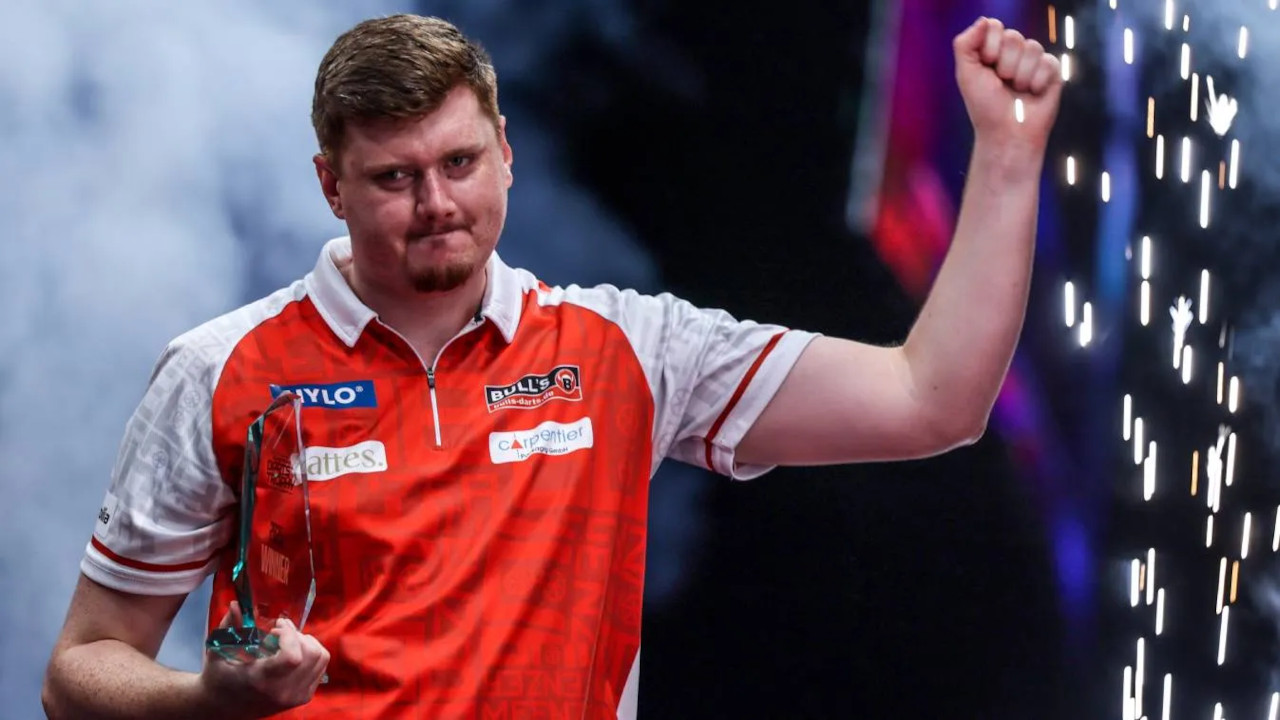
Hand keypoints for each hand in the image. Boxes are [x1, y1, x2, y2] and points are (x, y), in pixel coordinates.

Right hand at [199, 602, 330, 717]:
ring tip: (287, 641)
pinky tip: (292, 653)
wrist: (221, 709)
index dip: (289, 635)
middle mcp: (282, 691)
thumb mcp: (217, 652)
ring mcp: (295, 696)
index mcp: (260, 680)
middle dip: (297, 635)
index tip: (275, 627)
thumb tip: (236, 604)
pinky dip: (311, 653)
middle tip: (279, 631)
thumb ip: (228, 626)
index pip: (292, 657)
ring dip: (306, 642)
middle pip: (311, 654)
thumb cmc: (218, 678)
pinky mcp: (303, 697)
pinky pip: (321, 667)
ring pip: (320, 658)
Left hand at [953, 17, 1062, 149]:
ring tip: (1017, 90)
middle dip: (1004, 64)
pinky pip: (1048, 61)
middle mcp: (1014, 52)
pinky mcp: (1052, 71)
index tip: (986, 66)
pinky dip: (1037, 81)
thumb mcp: (966, 74)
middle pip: (1014, 36)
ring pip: (1032, 47)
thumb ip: (965, 44)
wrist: (1006, 133)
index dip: (990, 46)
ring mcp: (1034, 60)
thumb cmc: (984, 106)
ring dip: (1020, 75)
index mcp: (992, 49)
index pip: (994, 26)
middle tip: (1002, 82)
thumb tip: (984, 20)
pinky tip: (1033, 93)